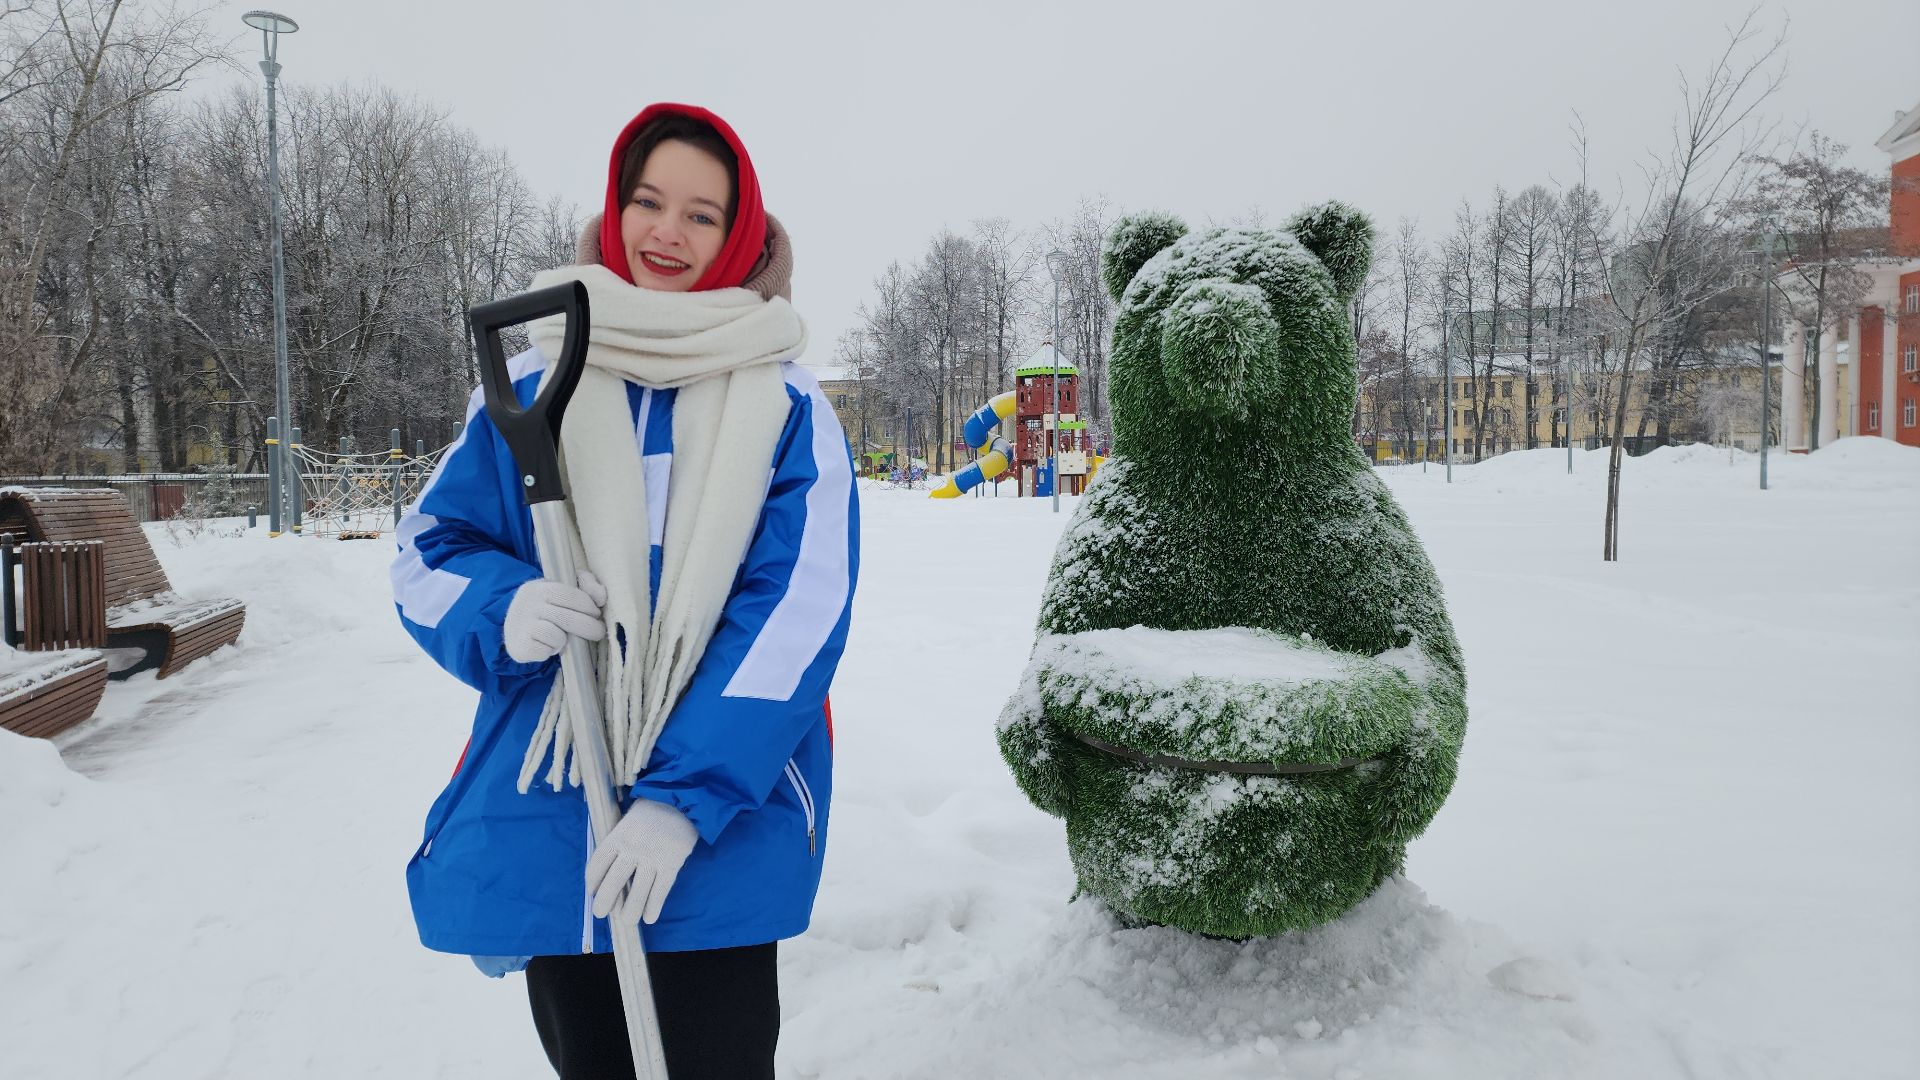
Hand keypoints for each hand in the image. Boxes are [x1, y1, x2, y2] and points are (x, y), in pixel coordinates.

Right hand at [502, 569, 606, 663]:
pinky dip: (551, 651)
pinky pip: (545, 650)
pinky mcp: (520, 645)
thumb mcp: (563, 589)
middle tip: (598, 632)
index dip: (588, 606)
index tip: (596, 613)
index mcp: (539, 587)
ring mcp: (521, 625)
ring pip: (557, 636)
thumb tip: (601, 597)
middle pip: (567, 618)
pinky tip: (548, 646)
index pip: (569, 594)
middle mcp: (527, 604)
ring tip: (564, 638)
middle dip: (589, 627)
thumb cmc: (547, 608)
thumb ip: (585, 584)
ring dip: (565, 640)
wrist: (514, 630)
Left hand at [585, 798, 698, 925]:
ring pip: (637, 892)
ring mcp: (652, 858)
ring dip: (630, 911)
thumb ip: (620, 839)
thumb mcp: (629, 817)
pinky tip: (649, 918)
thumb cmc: (654, 807)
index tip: (592, 891)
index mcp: (618, 836)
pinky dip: (654, 907)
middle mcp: (632, 849)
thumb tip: (612, 864)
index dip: (592, 881)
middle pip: (613, 882)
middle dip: (605, 902)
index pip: (598, 863)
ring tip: (627, 920)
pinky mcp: (671, 864)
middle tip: (602, 913)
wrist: (684, 799)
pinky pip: (660, 891)